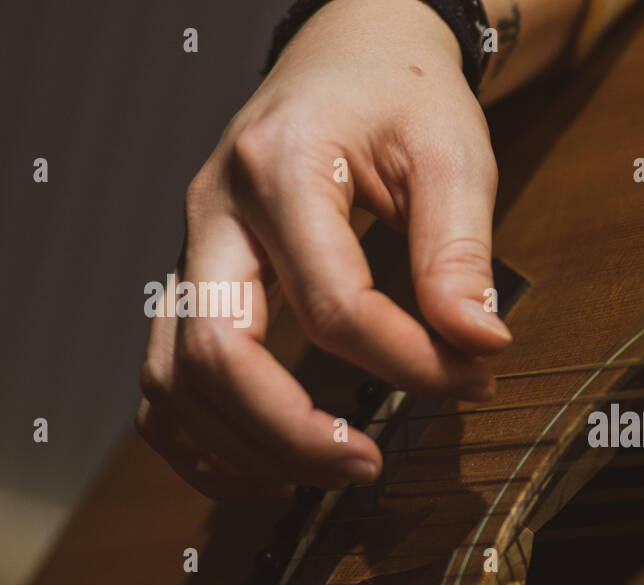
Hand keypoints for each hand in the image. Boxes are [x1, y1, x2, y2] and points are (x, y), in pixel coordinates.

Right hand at [137, 0, 508, 498]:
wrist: (350, 52)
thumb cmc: (402, 94)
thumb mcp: (453, 152)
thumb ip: (461, 251)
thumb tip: (478, 342)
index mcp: (282, 169)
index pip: (333, 305)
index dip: (406, 363)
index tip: (472, 380)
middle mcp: (216, 211)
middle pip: (218, 353)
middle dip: (295, 429)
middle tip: (370, 466)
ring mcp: (193, 246)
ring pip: (173, 376)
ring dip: (241, 447)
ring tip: (325, 474)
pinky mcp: (195, 275)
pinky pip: (165, 374)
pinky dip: (202, 437)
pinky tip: (267, 464)